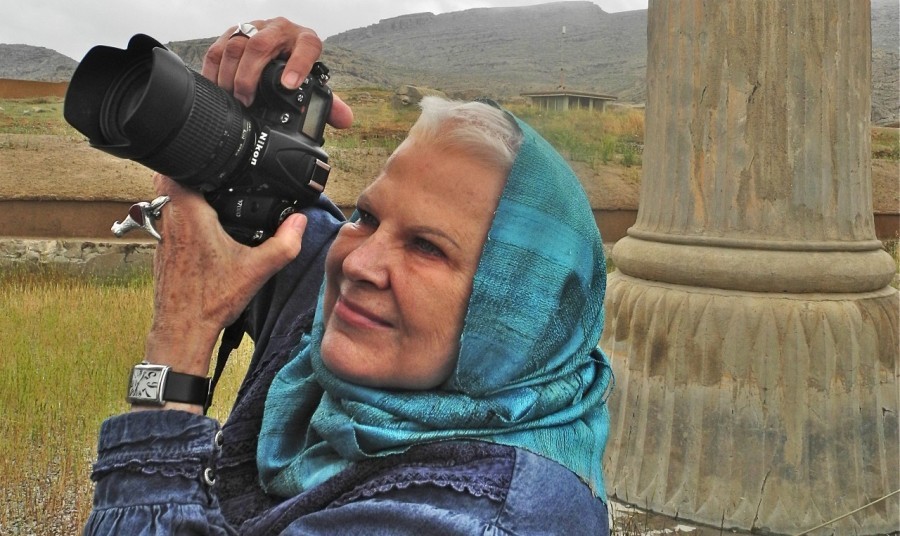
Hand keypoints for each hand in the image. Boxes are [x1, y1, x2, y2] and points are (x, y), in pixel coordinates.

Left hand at [143, 175, 306, 381]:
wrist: (182, 330)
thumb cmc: (210, 301)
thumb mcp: (257, 270)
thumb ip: (284, 243)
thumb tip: (300, 222)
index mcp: (188, 212)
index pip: (179, 164)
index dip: (196, 156)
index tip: (218, 161)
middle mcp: (169, 218)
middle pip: (169, 175)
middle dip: (192, 171)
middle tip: (218, 177)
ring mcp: (160, 233)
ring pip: (165, 196)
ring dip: (185, 192)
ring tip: (213, 197)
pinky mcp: (160, 247)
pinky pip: (167, 217)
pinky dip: (182, 213)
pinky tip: (205, 227)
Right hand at [201, 16, 352, 127]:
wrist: (279, 46)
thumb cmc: (297, 68)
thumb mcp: (313, 82)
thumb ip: (329, 103)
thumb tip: (345, 120)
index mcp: (305, 40)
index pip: (307, 46)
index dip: (299, 65)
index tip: (289, 86)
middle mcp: (280, 30)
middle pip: (261, 45)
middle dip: (250, 75)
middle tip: (248, 100)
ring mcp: (254, 28)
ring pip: (236, 44)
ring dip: (231, 74)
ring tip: (233, 98)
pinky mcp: (232, 33)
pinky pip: (217, 48)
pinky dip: (214, 70)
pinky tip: (216, 89)